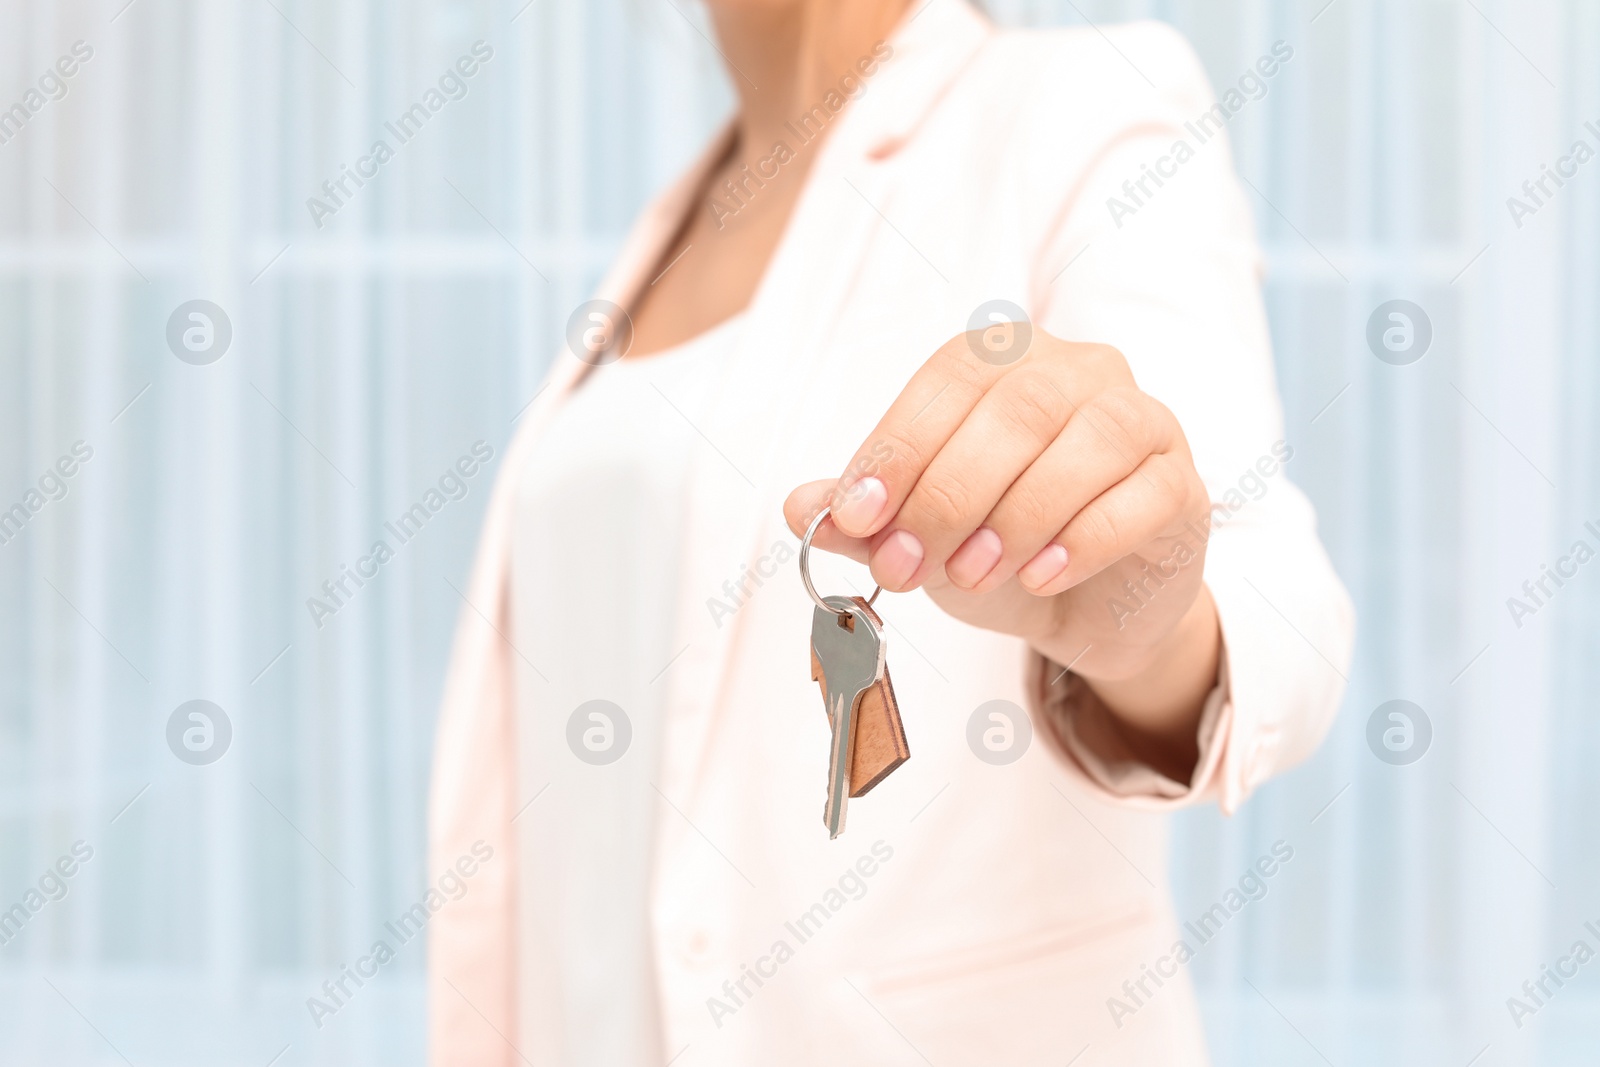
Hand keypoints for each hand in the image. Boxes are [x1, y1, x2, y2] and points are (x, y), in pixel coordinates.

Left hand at [784, 327, 1220, 774]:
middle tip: (905, 566)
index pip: (950, 379)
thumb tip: (799, 506)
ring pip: (1083, 444)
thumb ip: (865, 517)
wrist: (1087, 609)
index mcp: (1006, 359)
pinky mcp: (1181, 484)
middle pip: (1015, 409)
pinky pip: (1138, 497)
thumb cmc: (998, 547)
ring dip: (1014, 517)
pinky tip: (1040, 578)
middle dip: (947, 494)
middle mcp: (1080, 370)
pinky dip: (1081, 540)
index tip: (857, 516)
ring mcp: (1142, 420)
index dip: (899, 446)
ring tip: (969, 576)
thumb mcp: (920, 534)